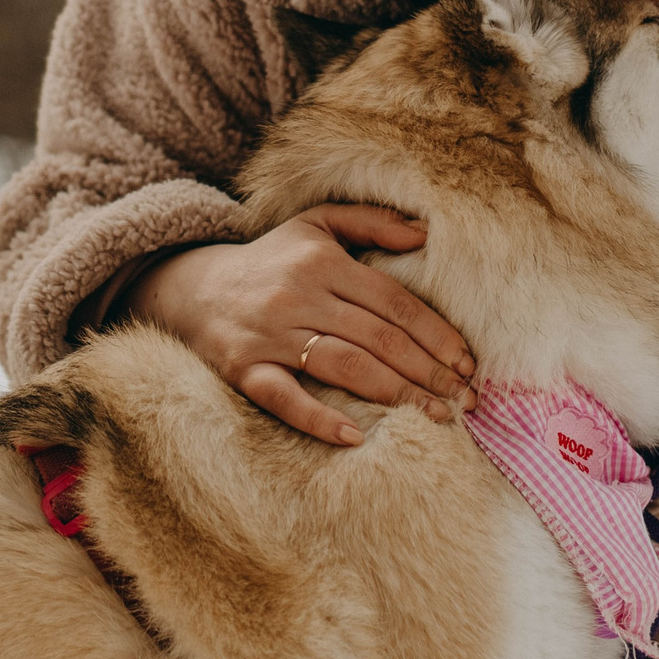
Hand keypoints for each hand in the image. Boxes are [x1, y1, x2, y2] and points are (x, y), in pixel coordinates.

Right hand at [123, 205, 475, 446]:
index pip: (395, 303)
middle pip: (379, 339)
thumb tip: (426, 232)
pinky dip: (319, 418)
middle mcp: (298, 297)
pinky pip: (284, 398)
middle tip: (467, 400)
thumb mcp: (315, 225)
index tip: (469, 363)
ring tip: (436, 418)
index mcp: (322, 263)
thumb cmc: (269, 260)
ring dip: (396, 395)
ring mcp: (270, 336)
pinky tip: (355, 436)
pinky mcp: (244, 370)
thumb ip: (371, 222)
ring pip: (345, 367)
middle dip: (430, 373)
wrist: (189, 288)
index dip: (437, 335)